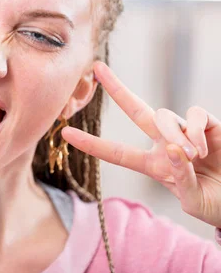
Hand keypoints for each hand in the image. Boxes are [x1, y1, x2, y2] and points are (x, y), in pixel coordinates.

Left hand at [62, 62, 220, 228]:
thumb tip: (172, 149)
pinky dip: (195, 129)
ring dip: (175, 134)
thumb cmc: (213, 204)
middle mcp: (165, 143)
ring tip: (192, 156)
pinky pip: (194, 115)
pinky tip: (202, 148)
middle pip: (136, 110)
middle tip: (96, 68)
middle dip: (116, 89)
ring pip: (166, 116)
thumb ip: (181, 178)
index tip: (66, 134)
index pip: (117, 152)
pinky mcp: (209, 125)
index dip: (92, 144)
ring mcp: (186, 132)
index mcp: (153, 165)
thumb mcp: (193, 200)